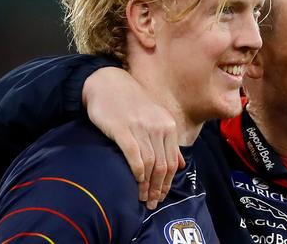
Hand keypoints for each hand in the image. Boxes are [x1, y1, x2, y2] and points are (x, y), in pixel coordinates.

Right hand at [82, 67, 184, 209]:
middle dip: (159, 188)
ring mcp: (141, 128)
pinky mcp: (123, 129)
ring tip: (142, 198)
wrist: (107, 83)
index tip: (161, 196)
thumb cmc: (130, 103)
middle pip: (163, 166)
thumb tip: (180, 164)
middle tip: (152, 203)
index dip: (168, 183)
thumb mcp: (155, 118)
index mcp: (168, 125)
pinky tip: (135, 181)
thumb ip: (168, 141)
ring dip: (147, 185)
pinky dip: (137, 171)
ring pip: (151, 164)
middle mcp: (158, 127)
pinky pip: (135, 155)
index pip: (173, 161)